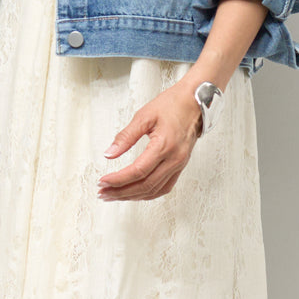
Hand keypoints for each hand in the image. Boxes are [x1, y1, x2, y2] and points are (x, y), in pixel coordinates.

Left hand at [98, 80, 202, 201]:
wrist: (195, 103)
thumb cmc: (173, 105)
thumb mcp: (144, 116)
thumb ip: (125, 137)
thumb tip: (109, 153)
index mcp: (164, 145)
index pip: (138, 171)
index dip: (118, 180)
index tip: (103, 182)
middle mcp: (174, 159)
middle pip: (145, 185)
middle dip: (121, 192)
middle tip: (103, 192)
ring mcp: (179, 165)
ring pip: (154, 190)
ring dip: (132, 196)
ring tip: (114, 195)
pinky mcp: (180, 166)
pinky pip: (164, 187)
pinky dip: (147, 194)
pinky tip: (135, 193)